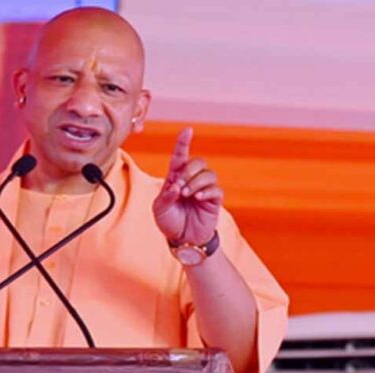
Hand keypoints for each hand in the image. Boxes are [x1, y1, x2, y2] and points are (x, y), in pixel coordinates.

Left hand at [153, 128, 222, 245]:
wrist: (182, 239)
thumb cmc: (169, 222)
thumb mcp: (159, 209)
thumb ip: (165, 196)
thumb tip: (177, 187)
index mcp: (175, 178)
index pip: (180, 156)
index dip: (183, 143)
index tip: (188, 131)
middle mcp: (191, 180)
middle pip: (198, 162)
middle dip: (188, 171)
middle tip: (179, 187)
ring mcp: (203, 189)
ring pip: (208, 174)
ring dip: (196, 182)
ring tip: (187, 195)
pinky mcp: (213, 200)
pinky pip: (216, 189)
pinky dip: (206, 191)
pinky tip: (198, 198)